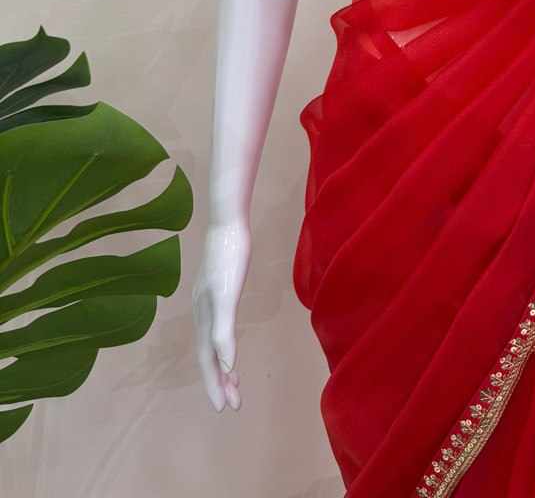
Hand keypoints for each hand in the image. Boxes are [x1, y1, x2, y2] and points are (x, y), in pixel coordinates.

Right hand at [192, 218, 250, 410]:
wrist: (228, 223)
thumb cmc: (229, 257)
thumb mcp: (226, 295)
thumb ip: (223, 330)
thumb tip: (226, 366)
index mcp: (205, 317)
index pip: (208, 360)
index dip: (215, 384)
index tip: (225, 408)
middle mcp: (203, 313)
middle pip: (210, 356)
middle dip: (220, 381)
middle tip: (234, 404)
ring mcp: (209, 301)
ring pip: (213, 343)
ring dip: (223, 365)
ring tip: (235, 383)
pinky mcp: (218, 290)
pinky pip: (219, 326)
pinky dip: (224, 342)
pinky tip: (230, 344)